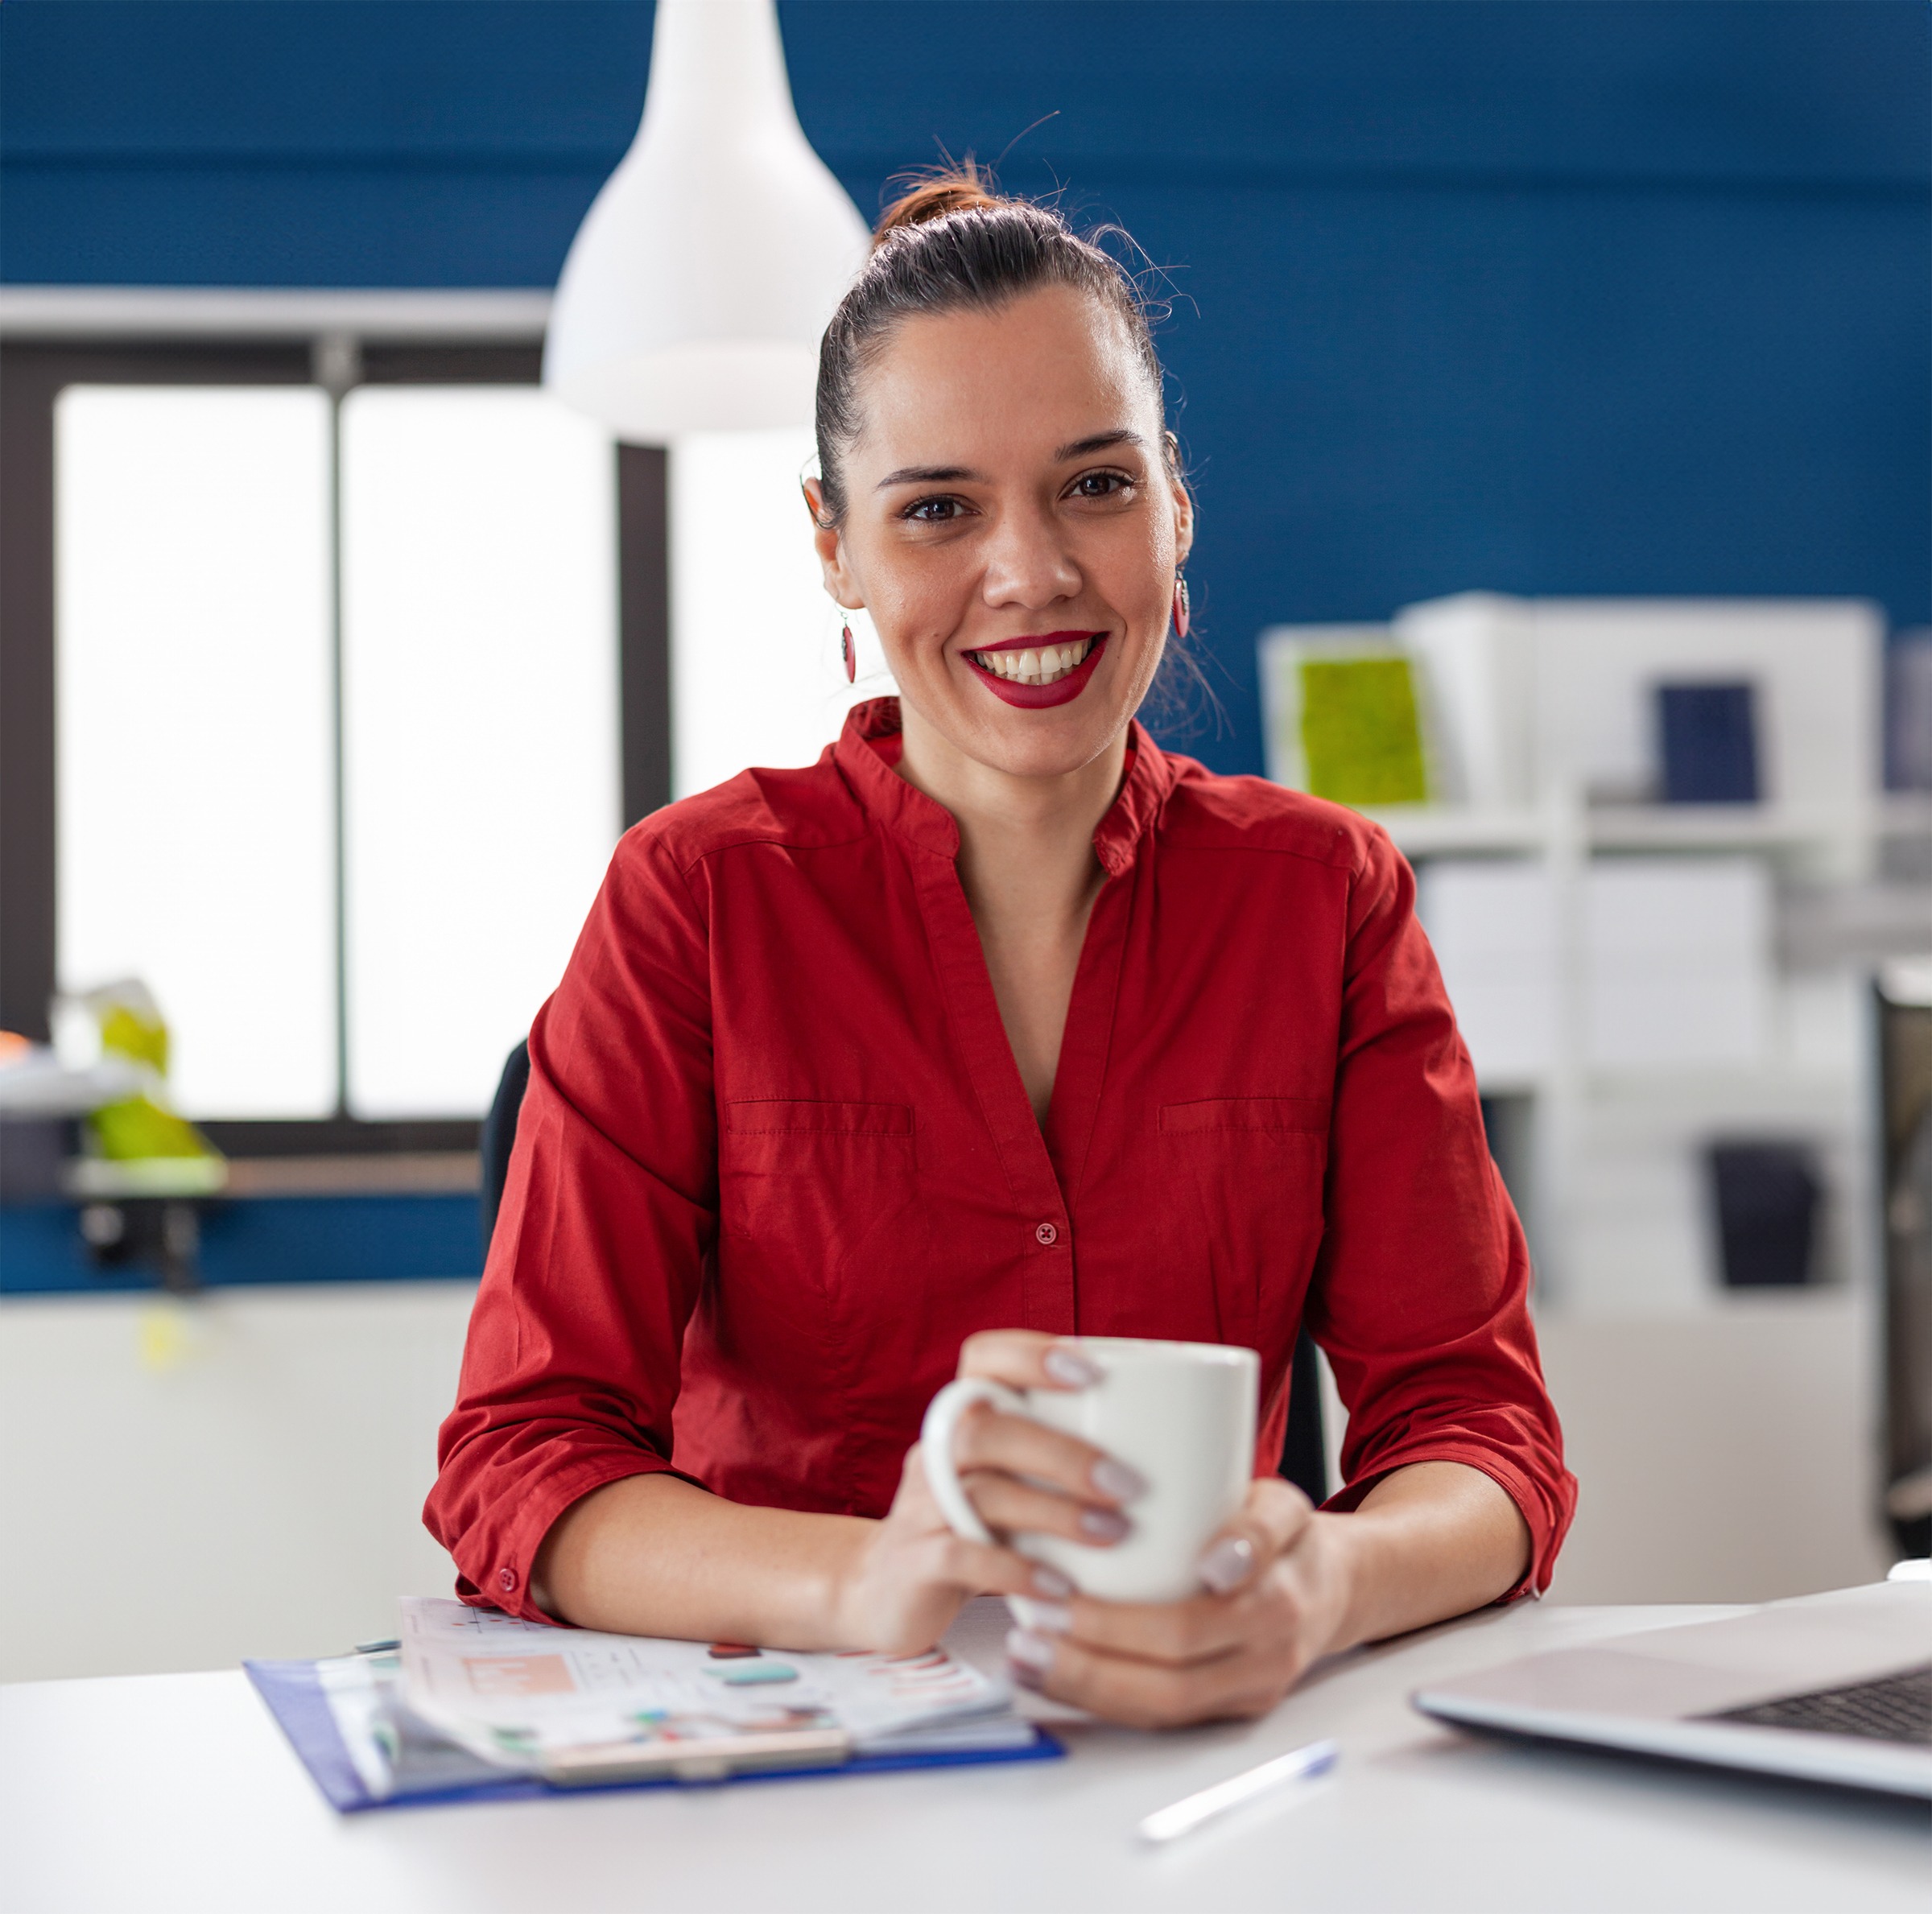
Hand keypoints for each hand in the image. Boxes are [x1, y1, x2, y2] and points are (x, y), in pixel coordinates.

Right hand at [832, 1330, 1144, 1654]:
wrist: (889, 1593)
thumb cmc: (980, 1526)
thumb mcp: (1017, 1479)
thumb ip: (1068, 1454)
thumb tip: (1190, 1445)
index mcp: (966, 1416)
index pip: (984, 1358)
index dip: (1033, 1355)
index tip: (1095, 1373)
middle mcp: (937, 1450)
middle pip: (987, 1428)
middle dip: (1063, 1453)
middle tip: (1129, 1486)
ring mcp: (921, 1506)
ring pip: (980, 1489)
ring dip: (1054, 1511)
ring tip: (1113, 1534)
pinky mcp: (914, 1563)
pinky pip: (961, 1555)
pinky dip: (1016, 1569)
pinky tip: (1061, 1587)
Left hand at [1002, 1476, 1356, 1726]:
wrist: (1333, 1587)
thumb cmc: (1290, 1538)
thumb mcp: (1283, 1506)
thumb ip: (1255, 1526)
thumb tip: (1215, 1565)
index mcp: (1274, 1605)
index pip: (1187, 1630)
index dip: (1118, 1625)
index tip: (1061, 1598)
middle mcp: (1263, 1662)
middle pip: (1166, 1683)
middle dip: (1087, 1663)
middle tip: (1029, 1628)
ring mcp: (1246, 1694)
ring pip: (1160, 1710)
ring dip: (1086, 1689)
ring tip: (1027, 1657)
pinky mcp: (1228, 1711)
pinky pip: (1162, 1717)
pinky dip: (1103, 1701)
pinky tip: (1054, 1676)